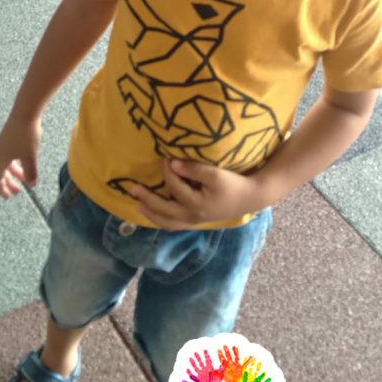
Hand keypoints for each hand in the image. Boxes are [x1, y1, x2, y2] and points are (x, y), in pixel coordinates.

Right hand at [0, 113, 41, 198]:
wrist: (25, 112)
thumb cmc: (26, 135)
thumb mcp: (30, 156)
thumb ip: (31, 172)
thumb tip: (32, 184)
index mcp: (1, 158)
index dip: (1, 189)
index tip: (8, 196)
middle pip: (1, 171)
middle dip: (9, 183)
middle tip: (18, 191)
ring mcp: (4, 143)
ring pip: (7, 162)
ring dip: (15, 172)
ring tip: (25, 178)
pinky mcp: (10, 135)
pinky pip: (11, 154)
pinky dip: (17, 162)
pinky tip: (26, 161)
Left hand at [129, 159, 267, 229]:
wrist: (249, 198)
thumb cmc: (233, 184)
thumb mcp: (215, 174)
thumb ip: (194, 169)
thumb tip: (172, 163)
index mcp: (195, 204)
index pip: (174, 186)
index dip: (167, 170)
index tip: (163, 157)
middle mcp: (191, 216)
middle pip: (163, 209)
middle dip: (146, 198)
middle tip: (132, 188)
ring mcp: (192, 221)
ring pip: (166, 221)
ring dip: (150, 213)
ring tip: (137, 204)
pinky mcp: (195, 221)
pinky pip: (173, 224)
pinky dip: (161, 219)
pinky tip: (154, 213)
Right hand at [186, 349, 223, 381]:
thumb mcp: (220, 374)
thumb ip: (222, 368)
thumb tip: (225, 361)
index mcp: (210, 368)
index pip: (207, 360)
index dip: (206, 355)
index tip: (205, 350)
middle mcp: (204, 370)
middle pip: (200, 362)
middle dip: (198, 357)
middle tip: (195, 352)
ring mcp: (201, 375)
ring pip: (196, 367)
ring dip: (193, 363)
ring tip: (190, 358)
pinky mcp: (198, 380)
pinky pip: (193, 376)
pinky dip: (190, 373)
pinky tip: (187, 370)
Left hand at [217, 345, 251, 381]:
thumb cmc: (228, 379)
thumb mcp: (221, 377)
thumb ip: (217, 374)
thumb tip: (211, 371)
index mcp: (226, 365)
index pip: (222, 359)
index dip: (220, 355)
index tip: (218, 350)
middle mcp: (231, 363)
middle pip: (228, 356)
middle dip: (226, 351)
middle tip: (224, 346)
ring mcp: (236, 364)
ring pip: (235, 357)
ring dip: (234, 352)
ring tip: (234, 347)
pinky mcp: (241, 367)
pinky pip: (245, 364)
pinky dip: (248, 361)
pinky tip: (251, 357)